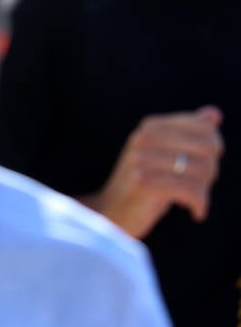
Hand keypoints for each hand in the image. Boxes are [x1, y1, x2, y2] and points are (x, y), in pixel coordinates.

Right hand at [91, 106, 222, 237]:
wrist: (112, 212)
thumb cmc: (145, 184)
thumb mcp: (167, 155)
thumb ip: (190, 133)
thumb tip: (214, 113)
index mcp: (151, 126)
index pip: (205, 128)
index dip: (214, 149)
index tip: (204, 166)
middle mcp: (144, 138)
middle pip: (206, 148)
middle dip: (211, 171)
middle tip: (198, 187)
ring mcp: (140, 159)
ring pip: (200, 170)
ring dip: (204, 191)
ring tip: (194, 201)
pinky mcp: (142, 183)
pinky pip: (189, 190)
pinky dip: (199, 204)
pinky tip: (196, 213)